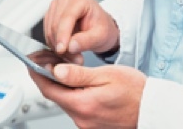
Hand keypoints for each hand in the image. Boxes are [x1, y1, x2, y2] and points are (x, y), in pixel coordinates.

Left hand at [29, 63, 145, 128]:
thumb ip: (80, 74)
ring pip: (65, 101)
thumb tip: (57, 71)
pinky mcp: (92, 126)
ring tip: (59, 68)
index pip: (50, 89)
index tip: (31, 61)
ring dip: (59, 86)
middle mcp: (81, 118)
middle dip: (46, 78)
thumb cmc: (135, 90)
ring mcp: (86, 124)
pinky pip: (75, 108)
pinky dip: (71, 94)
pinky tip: (75, 84)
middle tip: (43, 60)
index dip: (37, 73)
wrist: (152, 109)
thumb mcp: (107, 75)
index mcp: (83, 104)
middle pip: (55, 96)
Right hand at [44, 0, 119, 60]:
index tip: (61, 50)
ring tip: (72, 57)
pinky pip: (47, 33)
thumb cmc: (103, 29)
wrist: (101, 29)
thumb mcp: (100, 36)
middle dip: (61, 44)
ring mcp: (57, 5)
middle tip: (73, 60)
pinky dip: (54, 45)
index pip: (67, 17)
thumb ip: (86, 40)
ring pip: (49, 30)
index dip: (63, 35)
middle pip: (56, 24)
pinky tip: (66, 51)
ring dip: (57, 47)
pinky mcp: (51, 15)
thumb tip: (70, 46)